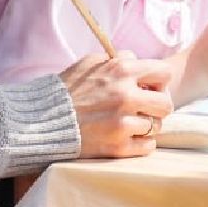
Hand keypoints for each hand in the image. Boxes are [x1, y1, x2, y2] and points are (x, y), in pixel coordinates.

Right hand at [58, 51, 174, 158]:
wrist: (41, 122)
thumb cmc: (66, 90)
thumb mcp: (91, 62)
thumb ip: (118, 59)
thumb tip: (138, 61)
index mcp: (122, 70)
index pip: (164, 73)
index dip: (159, 81)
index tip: (149, 88)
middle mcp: (126, 96)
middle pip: (166, 104)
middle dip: (157, 106)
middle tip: (143, 109)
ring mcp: (122, 123)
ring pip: (157, 126)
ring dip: (146, 125)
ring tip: (128, 123)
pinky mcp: (117, 147)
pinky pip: (148, 146)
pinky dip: (140, 143)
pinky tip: (126, 137)